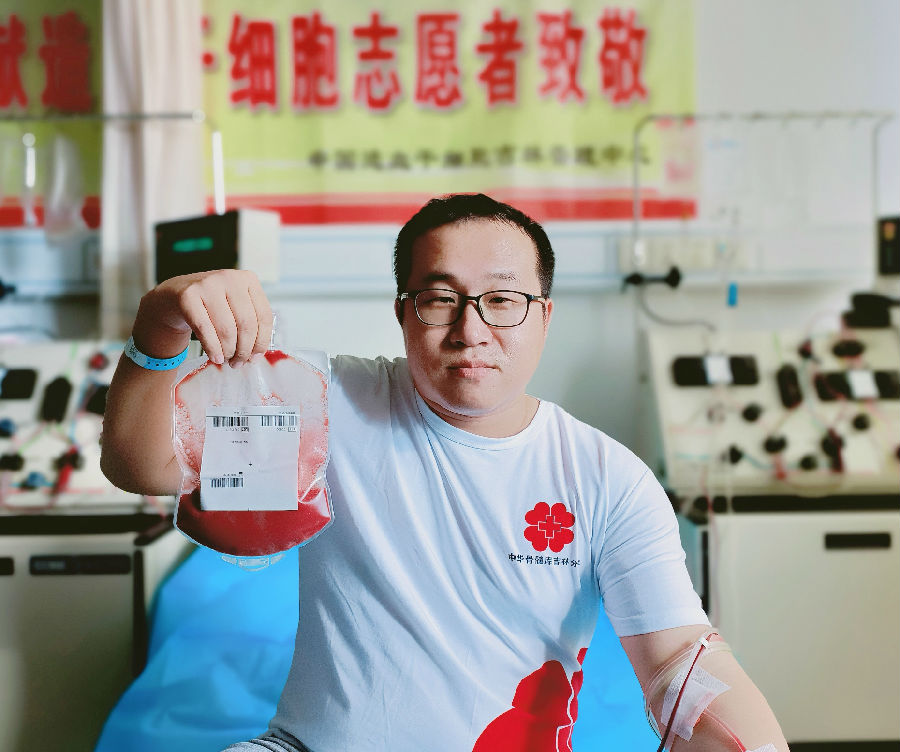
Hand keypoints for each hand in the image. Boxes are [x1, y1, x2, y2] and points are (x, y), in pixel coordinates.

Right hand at [132, 270, 272, 366]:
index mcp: (248, 279)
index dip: (261, 342)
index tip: (255, 357)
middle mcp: (229, 277)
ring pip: (227, 329)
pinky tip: (215, 358)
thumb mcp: (234, 307)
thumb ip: (248, 325)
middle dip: (244, 350)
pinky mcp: (187, 295)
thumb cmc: (210, 305)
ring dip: (228, 351)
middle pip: (246, 324)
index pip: (263, 316)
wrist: (174, 295)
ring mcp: (208, 284)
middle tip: (238, 363)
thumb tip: (254, 356)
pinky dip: (212, 348)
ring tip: (226, 361)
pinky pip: (204, 329)